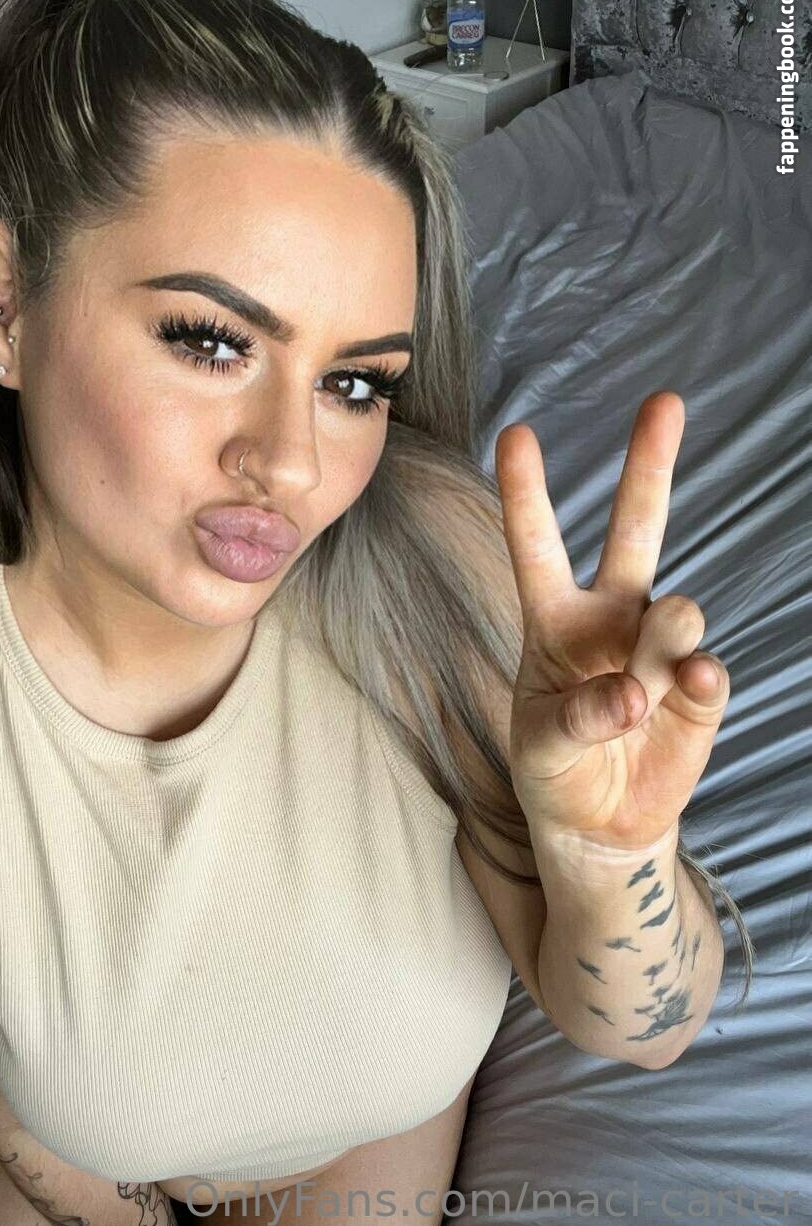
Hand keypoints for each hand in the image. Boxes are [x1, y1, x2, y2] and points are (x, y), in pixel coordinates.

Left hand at [495, 392, 729, 850]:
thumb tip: (634, 693)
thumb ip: (577, 717)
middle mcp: (611, 620)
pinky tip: (685, 687)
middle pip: (635, 531)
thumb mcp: (541, 746)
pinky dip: (697, 679)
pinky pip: (706, 668)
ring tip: (650, 672)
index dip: (528, 493)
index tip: (517, 432)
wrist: (600, 824)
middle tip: (665, 401)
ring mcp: (658, 650)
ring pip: (676, 608)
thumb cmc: (555, 769)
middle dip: (649, 467)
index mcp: (554, 621)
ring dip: (666, 632)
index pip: (537, 547)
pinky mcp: (697, 690)